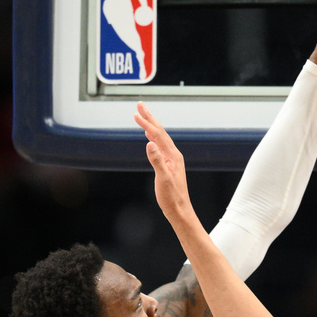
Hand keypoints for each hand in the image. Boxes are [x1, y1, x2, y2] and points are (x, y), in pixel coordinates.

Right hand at [134, 101, 194, 227]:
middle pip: (160, 132)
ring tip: (143, 117)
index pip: (158, 135)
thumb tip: (150, 143)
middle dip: (149, 118)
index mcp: (173, 156)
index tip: (136, 114)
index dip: (147, 123)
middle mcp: (174, 155)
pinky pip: (160, 146)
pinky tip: (149, 137)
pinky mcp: (169, 165)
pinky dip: (153, 138)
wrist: (180, 210)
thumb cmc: (172, 198)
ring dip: (151, 126)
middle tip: (140, 105)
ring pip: (160, 138)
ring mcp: (172, 160)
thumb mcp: (163, 179)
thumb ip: (157, 161)